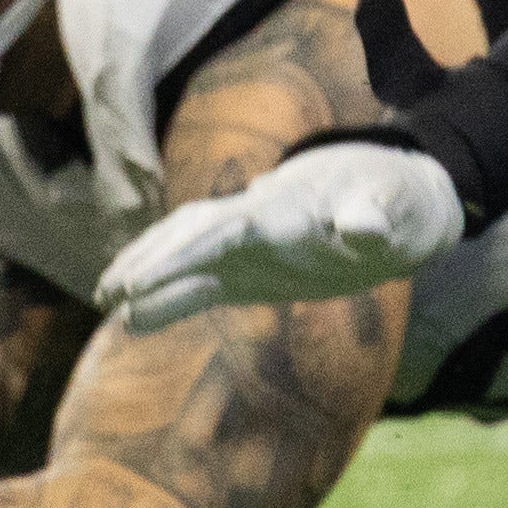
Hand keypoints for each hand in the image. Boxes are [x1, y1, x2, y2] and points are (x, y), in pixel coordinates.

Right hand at [95, 135, 464, 332]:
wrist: (399, 190)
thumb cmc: (401, 200)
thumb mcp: (401, 209)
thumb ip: (377, 217)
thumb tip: (360, 227)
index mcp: (290, 206)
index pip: (227, 229)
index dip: (184, 254)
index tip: (144, 279)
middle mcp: (260, 217)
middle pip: (195, 233)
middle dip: (153, 261)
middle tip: (109, 292)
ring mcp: (252, 238)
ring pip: (189, 246)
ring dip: (150, 269)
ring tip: (106, 298)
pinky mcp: (255, 262)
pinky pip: (204, 276)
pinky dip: (170, 292)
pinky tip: (134, 317)